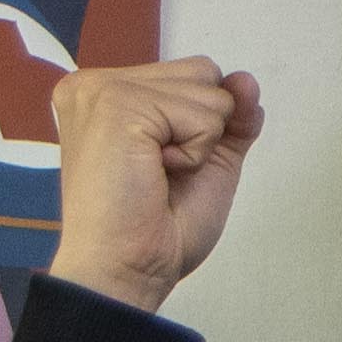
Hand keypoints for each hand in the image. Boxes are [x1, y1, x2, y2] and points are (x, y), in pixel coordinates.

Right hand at [44, 60, 266, 310]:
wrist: (127, 270)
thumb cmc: (153, 228)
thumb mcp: (207, 161)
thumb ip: (229, 117)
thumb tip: (246, 80)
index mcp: (105, 92)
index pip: (193, 73)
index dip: (202, 124)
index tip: (161, 166)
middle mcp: (95, 83)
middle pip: (203, 71)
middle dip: (202, 127)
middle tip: (158, 173)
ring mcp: (103, 90)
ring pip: (208, 90)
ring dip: (199, 143)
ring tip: (154, 174)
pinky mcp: (118, 105)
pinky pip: (203, 115)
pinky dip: (195, 153)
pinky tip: (155, 174)